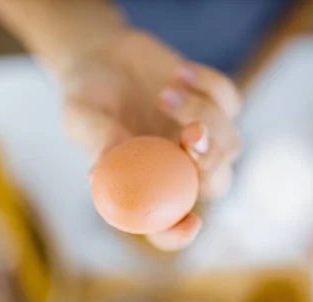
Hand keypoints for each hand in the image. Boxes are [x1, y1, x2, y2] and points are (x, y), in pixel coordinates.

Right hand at [63, 30, 240, 249]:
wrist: (103, 56)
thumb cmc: (87, 96)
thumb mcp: (82, 117)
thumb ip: (97, 140)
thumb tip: (98, 174)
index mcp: (145, 182)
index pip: (164, 223)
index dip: (179, 233)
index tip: (190, 224)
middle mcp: (178, 166)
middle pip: (216, 184)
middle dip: (210, 163)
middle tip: (190, 134)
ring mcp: (200, 136)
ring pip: (229, 143)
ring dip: (204, 115)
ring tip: (164, 91)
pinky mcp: (214, 104)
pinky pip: (230, 101)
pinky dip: (210, 86)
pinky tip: (179, 72)